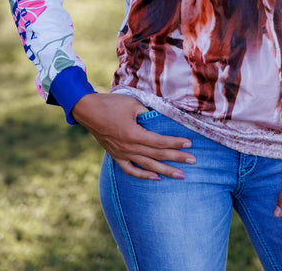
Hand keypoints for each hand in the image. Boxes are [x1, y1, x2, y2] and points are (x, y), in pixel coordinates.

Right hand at [72, 93, 195, 180]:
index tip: (189, 144)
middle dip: (176, 159)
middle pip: (157, 156)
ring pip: (147, 166)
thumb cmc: (111, 104)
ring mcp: (122, 154)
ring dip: (165, 171)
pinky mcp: (116, 156)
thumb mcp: (132, 103)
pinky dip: (143, 176)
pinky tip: (155, 178)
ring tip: (180, 175)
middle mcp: (129, 147)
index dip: (175, 143)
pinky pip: (131, 170)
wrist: (88, 111)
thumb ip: (148, 113)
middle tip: (193, 161)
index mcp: (133, 134)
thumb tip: (162, 118)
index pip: (160, 142)